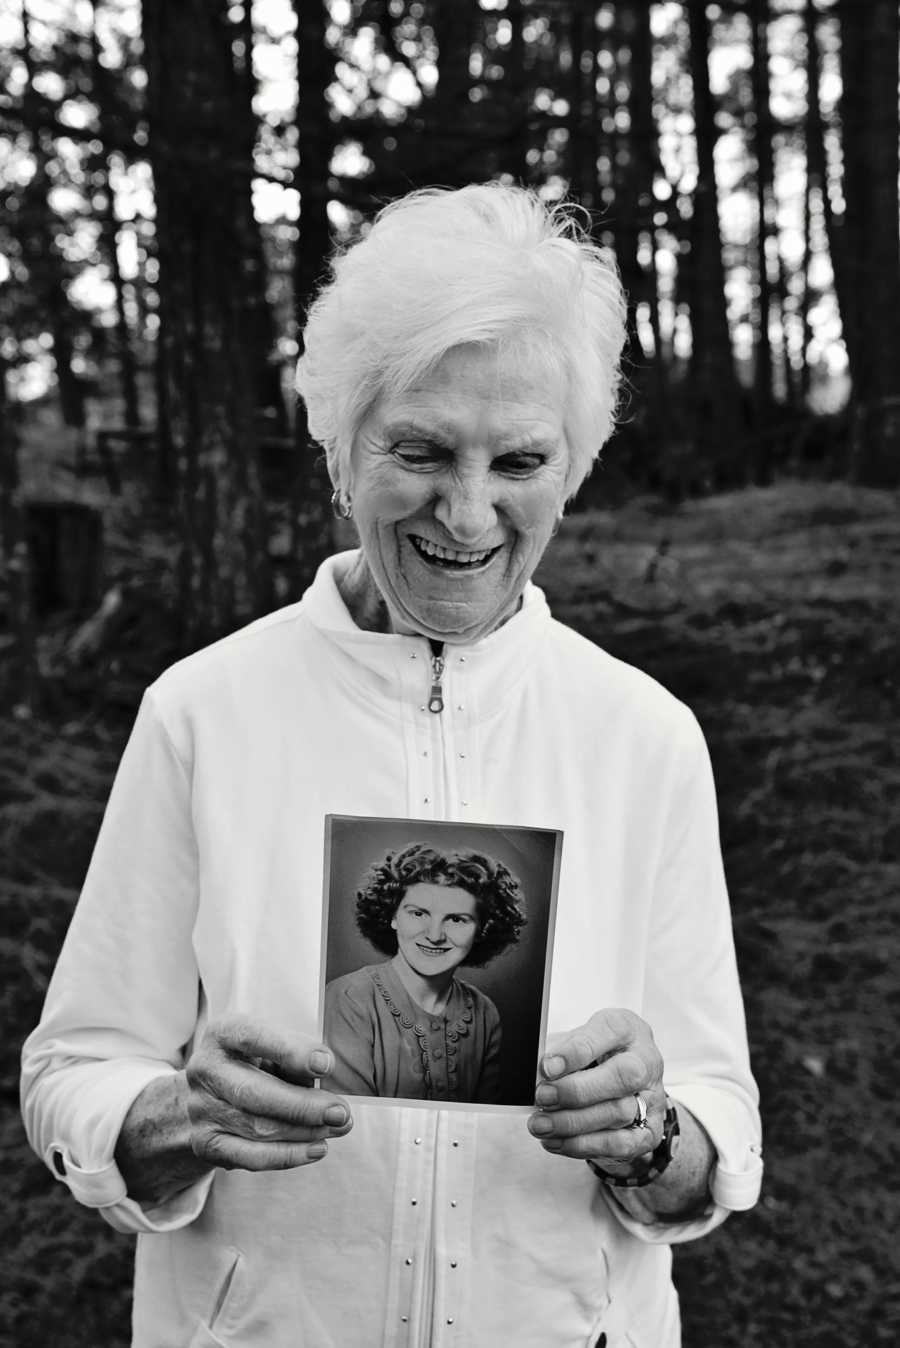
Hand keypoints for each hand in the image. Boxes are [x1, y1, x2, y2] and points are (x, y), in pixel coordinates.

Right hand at [185, 1017, 352, 1171]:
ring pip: (257, 1128)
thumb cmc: (255, 1063)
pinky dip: (289, 1155)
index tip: (325, 1064)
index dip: (291, 1051)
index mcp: (223, 1033)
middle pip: (254, 1092)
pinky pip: (251, 1157)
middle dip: (303, 1105)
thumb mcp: (273, 1048)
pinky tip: (316, 1148)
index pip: (253, 1037)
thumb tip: (330, 1090)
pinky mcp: (206, 1143)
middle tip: (340, 1112)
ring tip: (336, 1128)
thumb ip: (295, 1061)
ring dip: (304, 1131)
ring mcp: (201, 1109)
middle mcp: (205, 1069)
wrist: (211, 1095)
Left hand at [527, 1008, 664, 1173]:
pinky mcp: (650, 1130)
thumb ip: (560, 1051)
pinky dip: (585, 1145)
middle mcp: (647, 1060)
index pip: (608, 1032)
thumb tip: (539, 1074)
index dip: (576, 1052)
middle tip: (543, 1098)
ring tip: (542, 1125)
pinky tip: (558, 1141)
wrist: (621, 1077)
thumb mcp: (575, 1039)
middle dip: (577, 1091)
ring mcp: (653, 1097)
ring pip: (619, 1113)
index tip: (547, 1066)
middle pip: (622, 1076)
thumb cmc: (594, 1054)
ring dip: (574, 1123)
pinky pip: (621, 1144)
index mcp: (627, 1028)